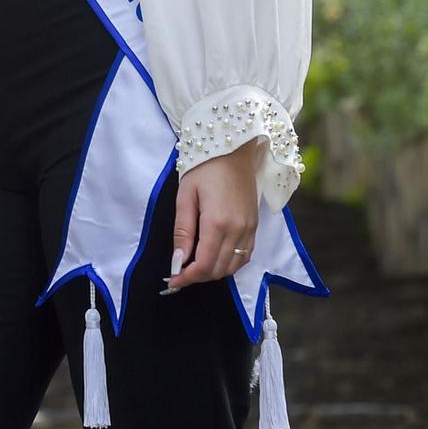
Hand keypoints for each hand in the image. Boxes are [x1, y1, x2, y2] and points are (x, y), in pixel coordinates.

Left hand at [164, 135, 268, 291]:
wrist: (233, 149)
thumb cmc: (204, 168)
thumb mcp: (185, 196)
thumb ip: (182, 231)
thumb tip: (177, 262)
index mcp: (217, 223)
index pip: (204, 265)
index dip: (187, 278)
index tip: (172, 280)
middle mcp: (238, 230)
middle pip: (219, 270)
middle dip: (198, 276)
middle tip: (180, 272)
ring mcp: (250, 229)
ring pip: (233, 267)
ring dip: (214, 272)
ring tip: (195, 265)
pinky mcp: (255, 225)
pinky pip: (245, 256)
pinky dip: (230, 263)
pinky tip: (216, 257)